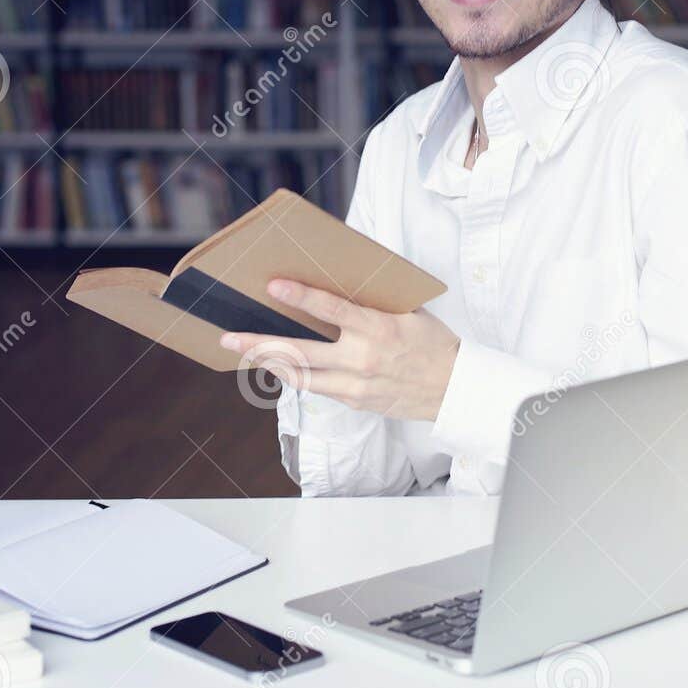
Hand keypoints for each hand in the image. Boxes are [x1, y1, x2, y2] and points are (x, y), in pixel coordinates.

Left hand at [218, 278, 460, 420]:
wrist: (456, 389)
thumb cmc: (435, 344)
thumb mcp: (409, 313)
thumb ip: (374, 302)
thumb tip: (343, 284)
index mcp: (378, 328)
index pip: (330, 309)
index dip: (299, 296)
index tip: (273, 285)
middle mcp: (362, 359)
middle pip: (301, 352)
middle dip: (261, 344)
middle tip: (231, 338)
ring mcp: (357, 385)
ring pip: (302, 377)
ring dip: (272, 364)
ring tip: (249, 354)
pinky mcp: (357, 403)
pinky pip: (320, 388)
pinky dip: (299, 377)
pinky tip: (283, 368)